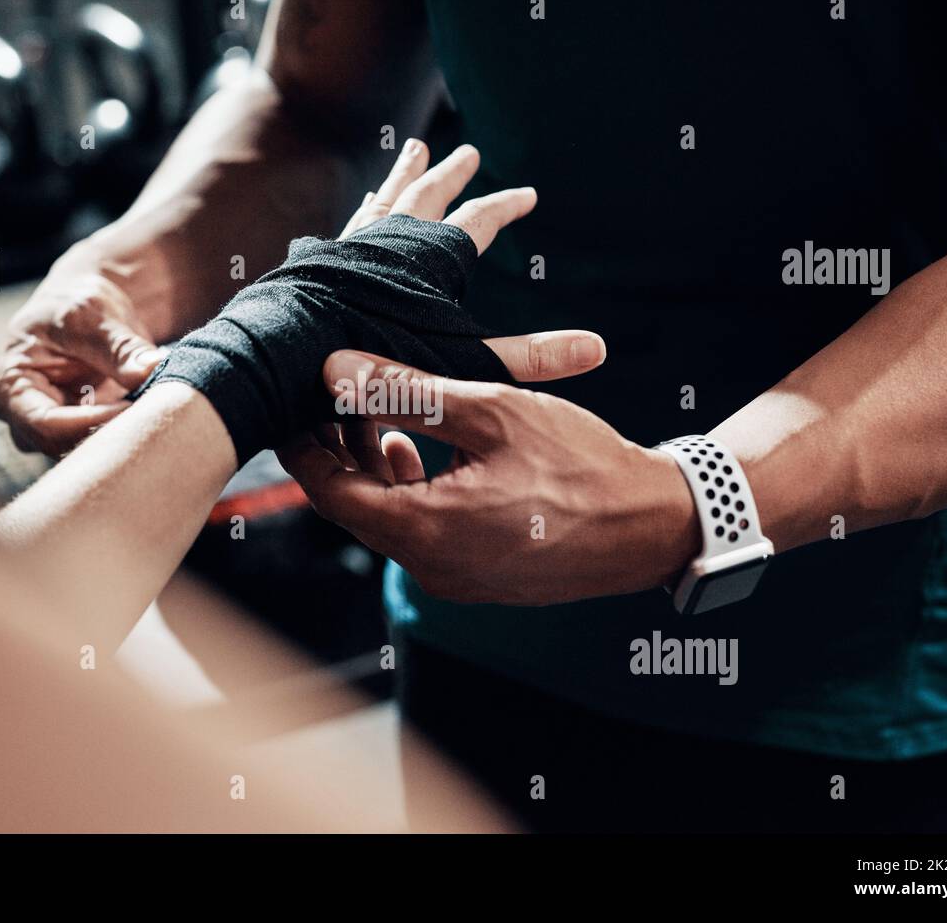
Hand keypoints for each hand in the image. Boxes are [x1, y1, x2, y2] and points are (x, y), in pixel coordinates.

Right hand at [0, 240, 168, 456]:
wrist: (88, 310)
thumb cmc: (76, 304)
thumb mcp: (93, 315)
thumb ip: (121, 347)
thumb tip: (153, 368)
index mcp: (8, 385)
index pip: (45, 423)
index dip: (91, 422)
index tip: (133, 408)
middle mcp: (20, 417)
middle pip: (62, 445)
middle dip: (106, 431)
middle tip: (150, 413)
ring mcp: (47, 430)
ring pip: (83, 452)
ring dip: (117, 434)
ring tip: (150, 410)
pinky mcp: (74, 434)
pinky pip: (99, 445)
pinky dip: (123, 432)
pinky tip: (146, 415)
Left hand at [278, 352, 702, 604]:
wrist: (653, 526)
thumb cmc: (581, 465)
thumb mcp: (490, 412)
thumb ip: (406, 392)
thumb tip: (334, 369)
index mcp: (422, 531)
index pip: (327, 489)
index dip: (301, 442)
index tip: (293, 397)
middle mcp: (428, 566)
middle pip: (352, 504)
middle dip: (335, 447)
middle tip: (332, 392)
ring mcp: (452, 577)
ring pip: (385, 516)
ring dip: (371, 465)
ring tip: (373, 410)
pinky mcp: (475, 575)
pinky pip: (418, 531)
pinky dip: (405, 488)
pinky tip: (414, 447)